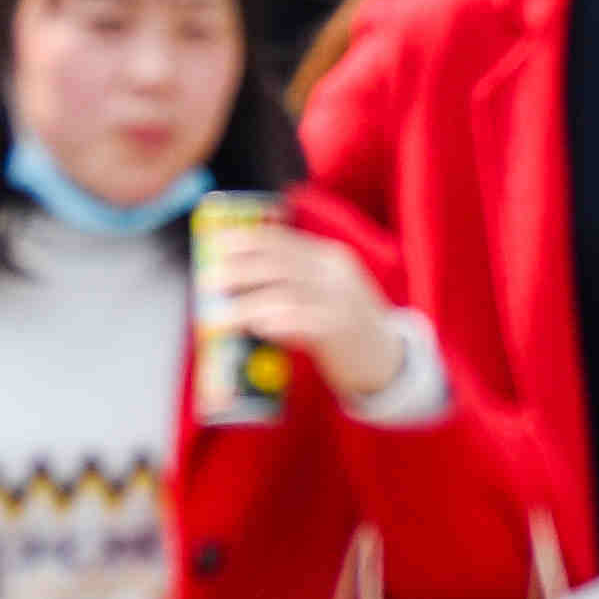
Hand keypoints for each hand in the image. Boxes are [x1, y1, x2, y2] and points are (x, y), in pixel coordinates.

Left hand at [196, 214, 413, 409]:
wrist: (389, 358)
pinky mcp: (343, 330)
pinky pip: (308, 323)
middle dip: (242, 270)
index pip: (286, 241)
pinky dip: (282, 322)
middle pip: (283, 265)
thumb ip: (294, 281)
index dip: (250, 239)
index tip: (217, 243)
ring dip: (251, 303)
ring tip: (223, 316)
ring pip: (289, 294)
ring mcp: (341, 301)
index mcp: (330, 258)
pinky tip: (261, 327)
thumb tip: (238, 278)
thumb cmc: (347, 324)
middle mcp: (336, 275)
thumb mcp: (328, 290)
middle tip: (209, 281)